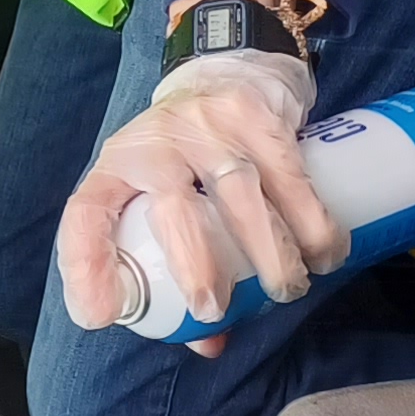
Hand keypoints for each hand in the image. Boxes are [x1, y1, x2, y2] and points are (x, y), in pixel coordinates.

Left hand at [55, 48, 347, 356]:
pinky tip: (327, 250)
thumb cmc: (185, 156)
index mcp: (119, 167)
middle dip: (195, 264)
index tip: (101, 315)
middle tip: (215, 311)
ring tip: (288, 289)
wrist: (226, 71)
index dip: (87, 265)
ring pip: (239, 191)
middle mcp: (157, 143)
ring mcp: (208, 125)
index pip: (87, 212)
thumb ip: (182, 271)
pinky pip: (289, 172)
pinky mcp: (257, 115)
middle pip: (173, 207)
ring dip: (268, 248)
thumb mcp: (161, 198)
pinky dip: (312, 217)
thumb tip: (210, 344)